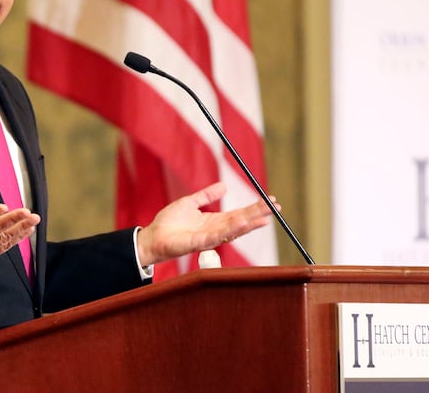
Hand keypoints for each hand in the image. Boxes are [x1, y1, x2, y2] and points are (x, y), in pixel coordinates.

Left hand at [135, 182, 276, 266]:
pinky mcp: (197, 243)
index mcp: (214, 221)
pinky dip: (229, 230)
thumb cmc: (169, 222)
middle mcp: (215, 231)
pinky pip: (215, 236)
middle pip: (241, 222)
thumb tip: (224, 185)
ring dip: (247, 224)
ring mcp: (207, 238)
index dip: (254, 209)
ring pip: (232, 230)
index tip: (270, 201)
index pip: (239, 214)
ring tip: (262, 217)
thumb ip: (206, 196)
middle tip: (276, 208)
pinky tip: (240, 223)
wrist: (153, 236)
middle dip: (258, 215)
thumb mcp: (190, 203)